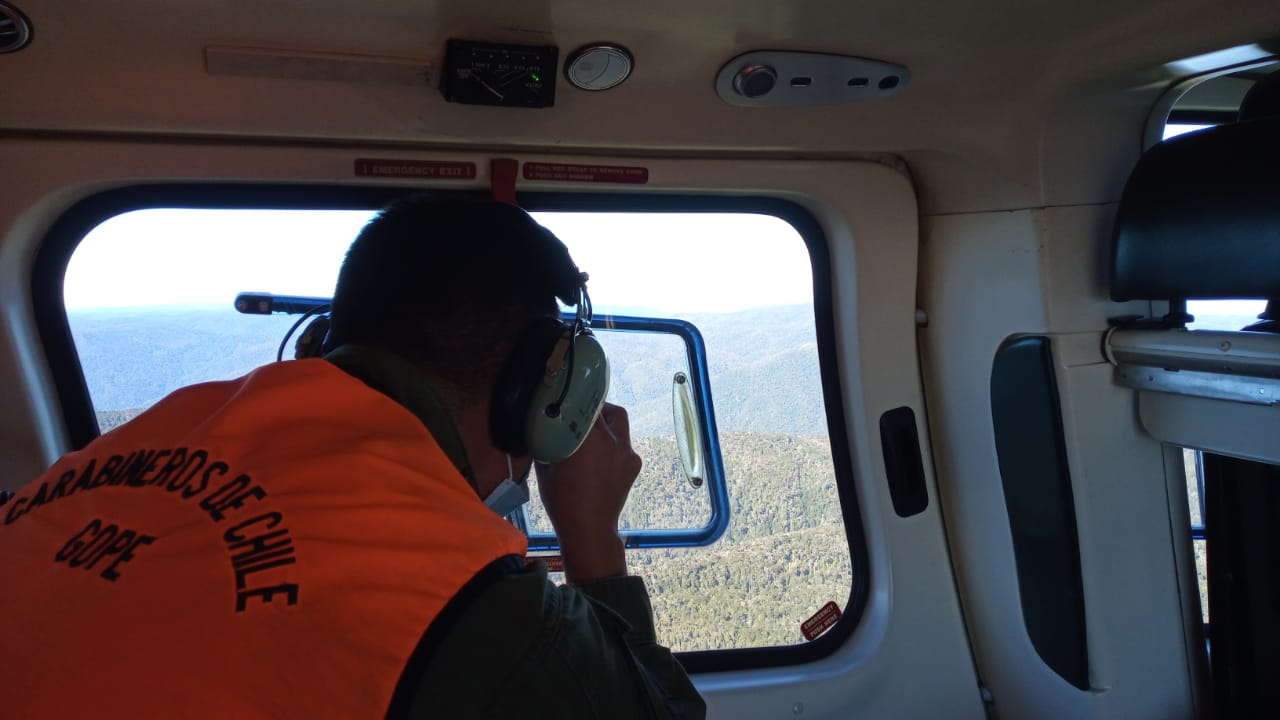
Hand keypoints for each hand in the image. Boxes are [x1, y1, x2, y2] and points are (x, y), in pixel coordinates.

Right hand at [535, 403, 641, 583]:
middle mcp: (613, 441)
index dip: (577, 397)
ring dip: (607, 425)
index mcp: (589, 438)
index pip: (587, 403)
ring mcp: (627, 453)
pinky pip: (624, 444)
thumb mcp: (545, 467)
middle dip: (596, 408)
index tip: (568, 397)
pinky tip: (600, 458)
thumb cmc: (561, 500)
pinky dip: (613, 445)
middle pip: (610, 410)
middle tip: (580, 415)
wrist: (589, 529)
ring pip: (620, 425)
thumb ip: (546, 442)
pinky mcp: (634, 465)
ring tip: (592, 435)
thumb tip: (540, 426)